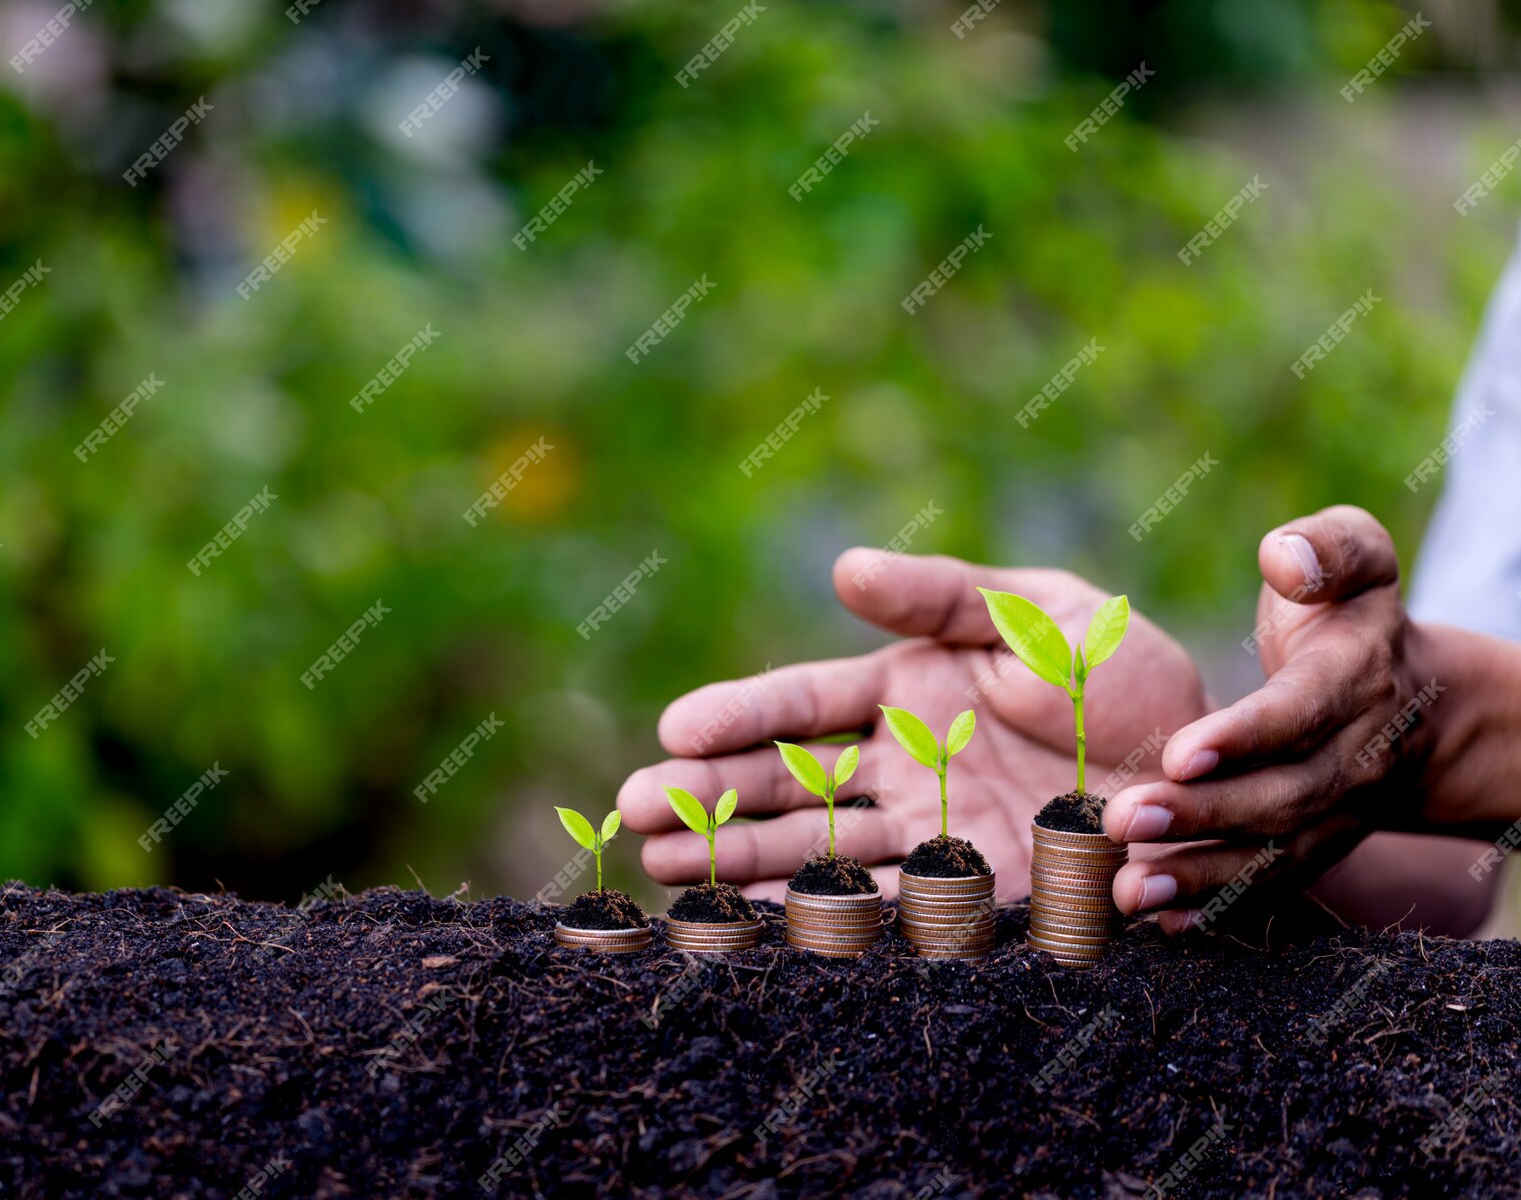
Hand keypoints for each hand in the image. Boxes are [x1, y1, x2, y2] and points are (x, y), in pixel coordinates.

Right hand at [618, 550, 1209, 899]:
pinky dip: (813, 918)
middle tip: (637, 811)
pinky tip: (751, 924)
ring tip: (665, 871)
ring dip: (737, 859)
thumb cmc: (1123, 673)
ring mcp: (926, 835)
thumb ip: (943, 597)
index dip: (739, 714)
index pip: (803, 701)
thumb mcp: (1040, 612)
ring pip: (811, 848)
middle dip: (708, 794)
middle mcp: (901, 764)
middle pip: (786, 781)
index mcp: (908, 687)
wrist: (1209, 774)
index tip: (677, 726)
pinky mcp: (963, 898)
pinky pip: (876, 910)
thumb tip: (843, 569)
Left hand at [1105, 506, 1434, 930]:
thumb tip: (1287, 558)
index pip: (1297, 714)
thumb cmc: (1355, 617)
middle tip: (1123, 820)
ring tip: (1128, 890)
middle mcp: (1350, 759)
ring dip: (1198, 877)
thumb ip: (1328, 547)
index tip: (1179, 751)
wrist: (1423, 706)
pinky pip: (1269, 890)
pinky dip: (1215, 911)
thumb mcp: (1358, 559)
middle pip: (1278, 798)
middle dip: (1201, 815)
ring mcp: (1336, 816)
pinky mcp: (1312, 850)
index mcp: (1353, 680)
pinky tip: (1155, 922)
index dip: (1243, 736)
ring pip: (1272, 858)